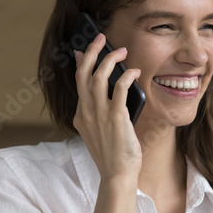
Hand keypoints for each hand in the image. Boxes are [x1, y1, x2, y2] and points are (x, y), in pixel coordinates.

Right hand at [73, 33, 141, 182]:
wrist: (117, 175)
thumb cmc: (112, 153)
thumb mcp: (98, 131)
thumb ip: (98, 111)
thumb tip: (106, 91)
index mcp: (81, 114)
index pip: (78, 81)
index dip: (81, 62)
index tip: (83, 50)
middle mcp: (86, 111)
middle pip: (84, 72)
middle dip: (92, 50)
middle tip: (101, 37)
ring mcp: (99, 114)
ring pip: (99, 75)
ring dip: (110, 58)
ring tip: (122, 51)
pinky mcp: (116, 117)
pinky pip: (120, 88)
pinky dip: (127, 76)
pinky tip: (135, 72)